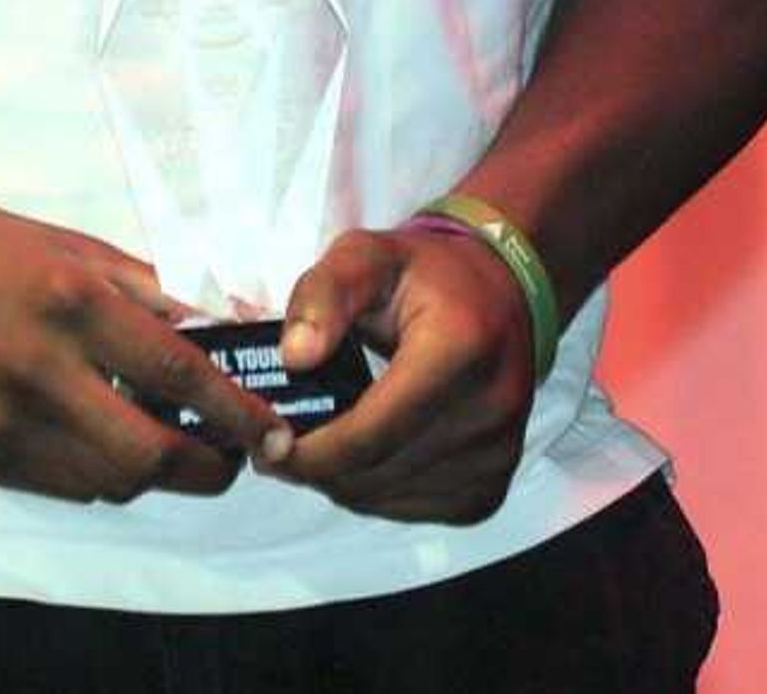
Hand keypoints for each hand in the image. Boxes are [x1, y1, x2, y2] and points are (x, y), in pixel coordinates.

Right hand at [0, 200, 271, 502]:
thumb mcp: (67, 246)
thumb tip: (217, 325)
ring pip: (111, 483)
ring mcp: (7, 424)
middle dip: (209, 467)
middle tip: (234, 456)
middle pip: (151, 454)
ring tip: (175, 449)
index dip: (237, 411)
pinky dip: (102, 477)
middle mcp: (42, 370)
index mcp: (71, 302)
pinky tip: (109, 446)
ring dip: (156, 475)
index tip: (275, 429)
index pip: (179, 372)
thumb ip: (144, 290)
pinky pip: (65, 487)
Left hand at [247, 224, 538, 522]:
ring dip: (340, 481)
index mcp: (459, 348)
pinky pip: (412, 509)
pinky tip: (360, 454)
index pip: (373, 431)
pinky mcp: (491, 486)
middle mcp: (488, 409)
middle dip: (315, 466)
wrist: (499, 299)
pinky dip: (375, 491)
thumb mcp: (366, 256)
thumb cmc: (425, 277)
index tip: (267, 444)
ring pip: (388, 498)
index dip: (311, 450)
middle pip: (376, 472)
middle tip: (277, 443)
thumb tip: (294, 358)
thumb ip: (323, 296)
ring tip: (315, 443)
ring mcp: (496, 454)